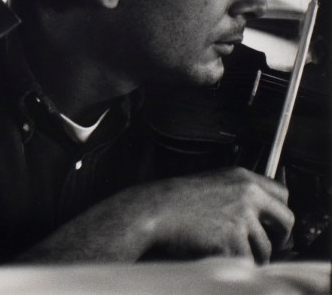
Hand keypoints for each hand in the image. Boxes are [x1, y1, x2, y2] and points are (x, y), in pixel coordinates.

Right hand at [139, 167, 293, 262]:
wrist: (154, 211)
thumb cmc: (175, 200)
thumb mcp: (211, 184)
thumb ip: (237, 193)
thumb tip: (258, 214)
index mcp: (242, 178)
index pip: (282, 194)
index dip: (278, 211)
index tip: (274, 222)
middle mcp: (248, 196)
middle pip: (286, 220)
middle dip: (279, 236)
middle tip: (268, 244)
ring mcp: (242, 218)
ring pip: (265, 247)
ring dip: (252, 254)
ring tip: (230, 251)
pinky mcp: (234, 240)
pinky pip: (246, 261)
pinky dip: (234, 263)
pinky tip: (217, 253)